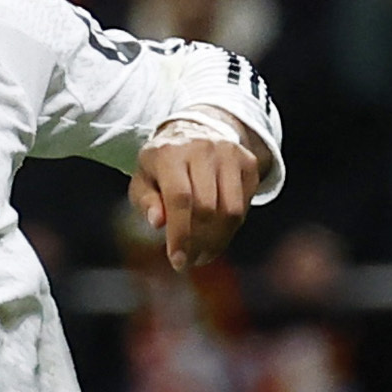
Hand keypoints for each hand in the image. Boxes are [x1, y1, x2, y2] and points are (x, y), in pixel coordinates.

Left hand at [132, 131, 260, 271]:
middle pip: (208, 208)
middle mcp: (203, 148)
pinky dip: (231, 228)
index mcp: (171, 152)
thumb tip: (158, 223)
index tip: (178, 261)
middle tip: (190, 261)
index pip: (180, 198)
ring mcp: (230, 153)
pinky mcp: (248, 162)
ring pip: (231, 211)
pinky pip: (244, 206)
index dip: (181, 234)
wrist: (195, 130)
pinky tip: (217, 233)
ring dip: (218, 242)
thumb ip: (146, 201)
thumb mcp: (143, 179)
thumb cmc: (163, 164)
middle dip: (199, 243)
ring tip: (204, 254)